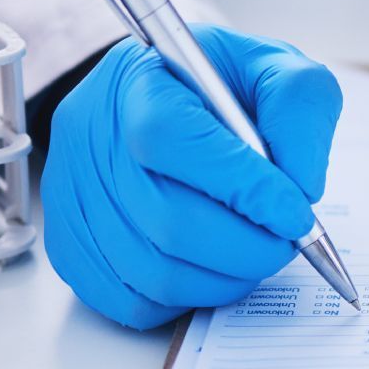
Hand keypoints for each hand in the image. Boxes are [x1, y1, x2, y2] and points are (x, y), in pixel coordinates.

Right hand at [41, 28, 341, 327]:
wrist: (160, 98)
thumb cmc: (218, 86)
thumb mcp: (271, 68)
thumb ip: (298, 108)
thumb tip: (298, 186)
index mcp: (138, 82)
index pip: (174, 138)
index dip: (242, 186)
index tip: (295, 213)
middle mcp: (91, 137)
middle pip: (166, 219)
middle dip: (246, 246)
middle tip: (285, 242)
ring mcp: (72, 196)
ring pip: (153, 271)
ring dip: (223, 278)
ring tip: (253, 253)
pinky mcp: (70, 245)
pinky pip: (130, 300)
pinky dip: (186, 298)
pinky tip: (210, 267)